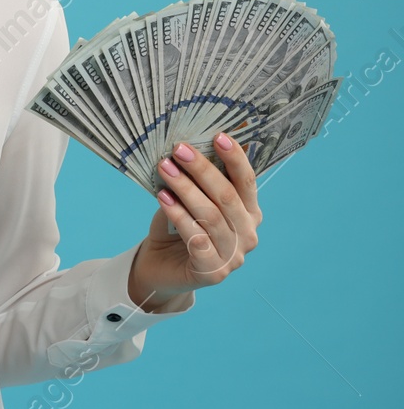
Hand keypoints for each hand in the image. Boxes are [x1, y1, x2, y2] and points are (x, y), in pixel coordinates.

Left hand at [128, 132, 261, 312]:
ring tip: (164, 169)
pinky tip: (163, 199)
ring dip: (185, 189)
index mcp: (249, 212)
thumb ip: (195, 182)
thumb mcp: (187, 200)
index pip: (246, 181)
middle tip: (178, 149)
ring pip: (210, 215)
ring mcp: (234, 256)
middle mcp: (248, 233)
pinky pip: (196, 238)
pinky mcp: (213, 272)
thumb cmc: (176, 228)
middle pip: (227, 196)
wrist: (160, 267)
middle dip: (202, 169)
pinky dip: (178, 215)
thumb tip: (184, 150)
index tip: (218, 136)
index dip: (234, 158)